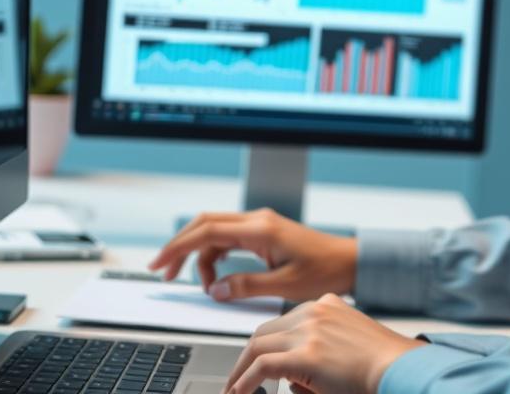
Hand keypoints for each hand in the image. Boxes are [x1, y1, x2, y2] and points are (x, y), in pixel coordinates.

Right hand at [148, 208, 357, 301]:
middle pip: (205, 225)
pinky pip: (229, 238)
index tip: (160, 264)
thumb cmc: (324, 270)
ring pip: (215, 232)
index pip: (207, 231)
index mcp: (260, 229)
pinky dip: (215, 254)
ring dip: (200, 255)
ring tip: (200, 284)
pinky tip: (214, 274)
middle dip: (181, 247)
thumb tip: (215, 289)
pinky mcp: (263, 233)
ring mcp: (260, 225)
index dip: (179, 247)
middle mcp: (257, 221)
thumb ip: (246, 286)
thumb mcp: (284, 285)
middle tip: (165, 273)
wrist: (349, 262)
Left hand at [224, 293, 425, 393]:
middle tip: (236, 381)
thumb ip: (316, 351)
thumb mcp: (345, 345)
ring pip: (258, 345)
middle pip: (265, 331)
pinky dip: (245, 382)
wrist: (399, 366)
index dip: (264, 346)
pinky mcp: (306, 353)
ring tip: (234, 391)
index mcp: (326, 305)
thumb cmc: (381, 363)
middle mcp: (315, 311)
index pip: (282, 323)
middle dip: (246, 358)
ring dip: (241, 371)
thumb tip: (289, 381)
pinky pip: (263, 366)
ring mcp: (309, 329)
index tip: (254, 363)